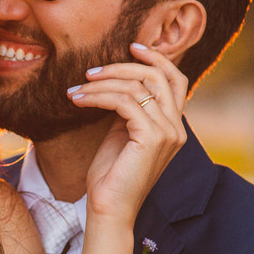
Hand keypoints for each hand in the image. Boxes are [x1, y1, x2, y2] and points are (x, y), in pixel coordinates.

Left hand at [68, 44, 187, 223]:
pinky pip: (125, 102)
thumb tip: (116, 81)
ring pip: (137, 88)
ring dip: (102, 83)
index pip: (175, 80)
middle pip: (157, 77)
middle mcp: (176, 128)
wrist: (108, 208)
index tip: (132, 46)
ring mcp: (168, 133)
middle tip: (90, 71)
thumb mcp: (120, 133)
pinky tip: (79, 100)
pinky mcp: (152, 138)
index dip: (157, 58)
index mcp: (172, 126)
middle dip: (122, 67)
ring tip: (76, 89)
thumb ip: (128, 108)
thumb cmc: (110, 174)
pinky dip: (99, 96)